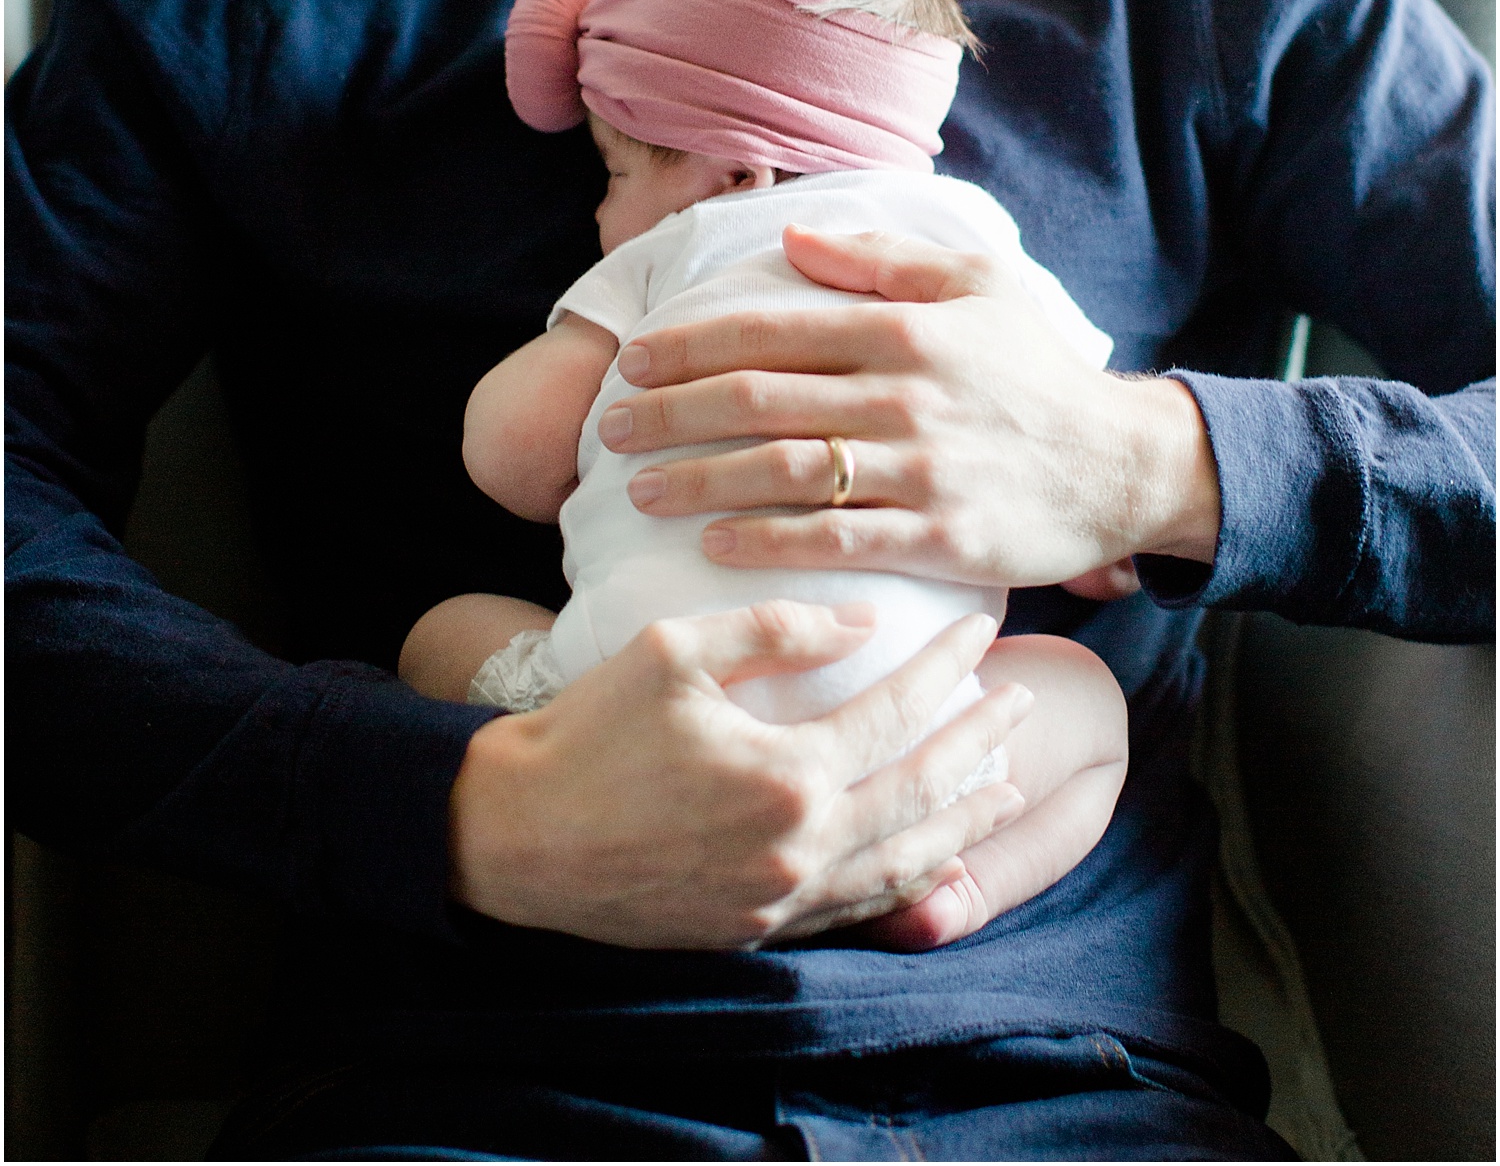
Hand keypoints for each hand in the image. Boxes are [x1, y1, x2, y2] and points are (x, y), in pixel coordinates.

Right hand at [448, 600, 1031, 948]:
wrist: (513, 836)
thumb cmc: (588, 731)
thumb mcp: (675, 650)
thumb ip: (776, 631)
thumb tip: (862, 621)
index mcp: (788, 775)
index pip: (897, 713)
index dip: (949, 667)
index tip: (985, 629)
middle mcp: (801, 849)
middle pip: (924, 794)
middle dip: (982, 743)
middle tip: (1026, 702)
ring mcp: (783, 899)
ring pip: (906, 863)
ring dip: (964, 821)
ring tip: (1008, 785)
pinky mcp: (758, 929)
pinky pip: (860, 908)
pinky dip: (912, 878)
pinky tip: (934, 855)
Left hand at [604, 225, 1219, 589]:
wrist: (1121, 461)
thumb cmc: (1038, 368)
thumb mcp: (977, 281)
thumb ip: (881, 257)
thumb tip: (793, 236)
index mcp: (904, 327)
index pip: (770, 328)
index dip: (689, 344)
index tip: (633, 360)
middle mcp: (903, 394)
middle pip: (757, 400)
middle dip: (669, 413)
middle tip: (611, 428)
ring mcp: (921, 469)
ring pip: (782, 472)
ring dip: (699, 479)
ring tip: (640, 490)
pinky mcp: (940, 537)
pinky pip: (835, 541)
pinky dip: (767, 543)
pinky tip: (714, 543)